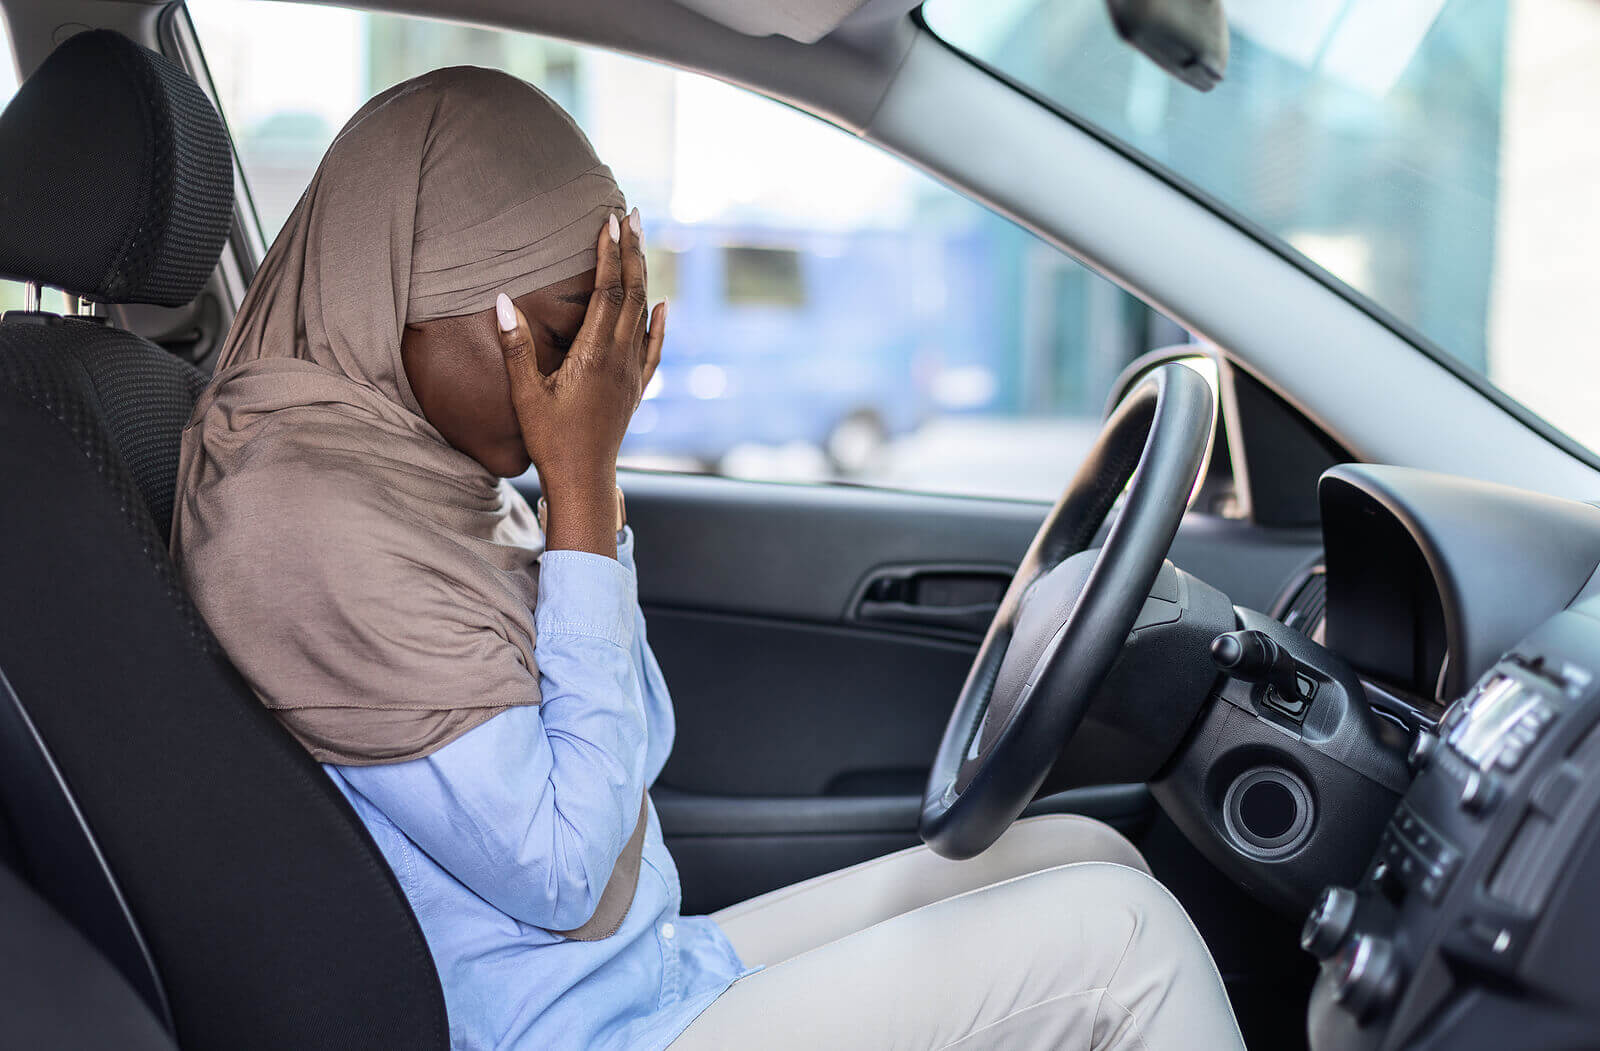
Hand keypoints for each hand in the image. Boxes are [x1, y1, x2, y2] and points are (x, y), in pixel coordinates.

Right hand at [497, 208, 665, 555]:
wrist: (584, 481)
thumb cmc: (550, 440)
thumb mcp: (525, 394)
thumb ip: (516, 346)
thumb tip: (502, 299)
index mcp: (594, 355)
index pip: (607, 291)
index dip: (609, 253)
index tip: (611, 219)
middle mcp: (620, 359)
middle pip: (632, 293)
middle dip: (632, 251)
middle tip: (634, 214)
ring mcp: (632, 374)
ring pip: (644, 314)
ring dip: (643, 276)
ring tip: (642, 243)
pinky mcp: (635, 390)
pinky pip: (653, 348)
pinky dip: (660, 323)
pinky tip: (665, 305)